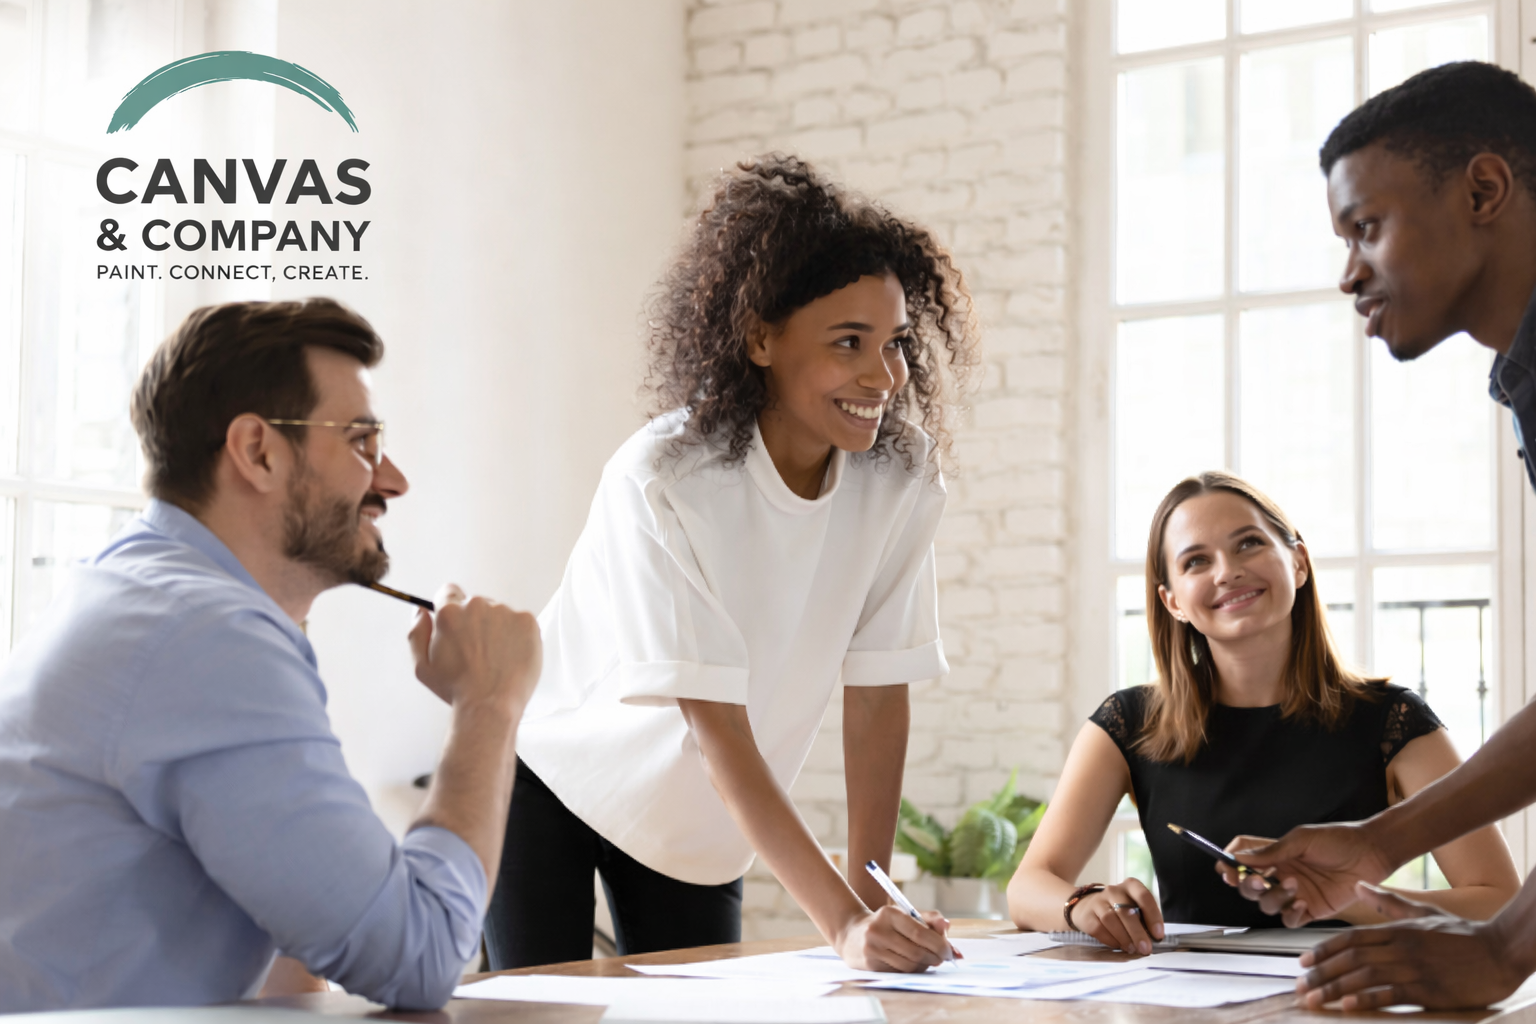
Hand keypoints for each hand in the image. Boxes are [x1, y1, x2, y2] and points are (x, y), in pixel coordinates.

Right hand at [407, 583, 540, 713]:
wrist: (490, 705)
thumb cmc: (455, 690)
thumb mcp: (422, 667)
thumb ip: (417, 633)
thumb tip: (421, 611)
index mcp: (449, 612)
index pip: (448, 592)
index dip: (451, 607)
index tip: (458, 623)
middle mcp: (477, 605)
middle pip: (476, 604)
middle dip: (476, 622)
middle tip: (478, 652)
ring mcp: (505, 611)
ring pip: (500, 614)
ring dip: (498, 629)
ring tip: (496, 659)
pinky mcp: (527, 620)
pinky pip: (521, 622)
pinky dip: (518, 636)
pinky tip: (511, 657)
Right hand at [835, 906, 952, 971]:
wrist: (851, 932)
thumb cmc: (885, 923)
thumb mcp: (904, 915)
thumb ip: (928, 919)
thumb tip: (947, 926)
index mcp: (889, 914)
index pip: (919, 933)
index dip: (939, 944)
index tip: (949, 951)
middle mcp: (878, 931)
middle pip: (916, 952)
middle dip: (935, 957)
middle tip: (943, 958)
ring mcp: (872, 949)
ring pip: (909, 965)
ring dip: (925, 966)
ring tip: (929, 960)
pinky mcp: (870, 965)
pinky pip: (899, 972)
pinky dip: (912, 970)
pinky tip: (914, 964)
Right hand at [1072, 879, 1163, 954]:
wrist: (1089, 908)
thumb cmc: (1120, 911)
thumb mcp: (1135, 909)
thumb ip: (1144, 920)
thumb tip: (1153, 940)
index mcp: (1131, 887)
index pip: (1144, 896)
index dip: (1153, 916)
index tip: (1158, 935)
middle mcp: (1113, 890)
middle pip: (1126, 910)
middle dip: (1138, 932)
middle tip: (1145, 949)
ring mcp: (1098, 901)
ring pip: (1111, 919)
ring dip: (1124, 937)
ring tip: (1132, 949)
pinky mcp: (1087, 914)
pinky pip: (1098, 928)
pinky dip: (1110, 940)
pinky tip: (1117, 945)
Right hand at [1222, 823, 1395, 926]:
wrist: (1370, 854)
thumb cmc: (1338, 840)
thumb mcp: (1302, 839)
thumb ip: (1272, 851)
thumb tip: (1240, 857)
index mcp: (1275, 855)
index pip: (1242, 860)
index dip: (1230, 865)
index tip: (1226, 870)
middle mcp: (1281, 875)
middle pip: (1249, 887)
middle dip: (1246, 885)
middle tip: (1254, 880)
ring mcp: (1295, 894)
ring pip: (1267, 904)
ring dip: (1274, 897)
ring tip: (1294, 885)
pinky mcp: (1311, 910)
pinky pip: (1289, 919)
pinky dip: (1289, 914)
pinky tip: (1301, 904)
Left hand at [1295, 883, 1525, 1009]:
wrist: (1501, 950)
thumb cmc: (1461, 934)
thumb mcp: (1422, 912)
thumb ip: (1387, 901)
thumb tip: (1358, 884)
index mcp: (1396, 929)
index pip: (1350, 939)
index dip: (1324, 951)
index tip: (1303, 963)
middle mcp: (1400, 947)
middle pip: (1350, 959)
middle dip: (1321, 974)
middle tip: (1299, 988)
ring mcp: (1414, 968)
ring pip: (1364, 977)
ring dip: (1334, 989)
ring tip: (1313, 1000)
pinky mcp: (1429, 989)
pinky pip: (1391, 994)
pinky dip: (1367, 999)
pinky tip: (1347, 1007)